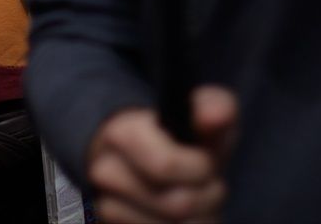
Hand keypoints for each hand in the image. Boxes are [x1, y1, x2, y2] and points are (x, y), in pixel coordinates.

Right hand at [87, 88, 238, 223]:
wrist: (143, 160)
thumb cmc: (178, 138)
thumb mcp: (199, 115)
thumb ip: (214, 108)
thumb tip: (214, 116)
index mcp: (122, 134)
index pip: (166, 165)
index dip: (201, 169)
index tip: (209, 163)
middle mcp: (105, 172)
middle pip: (177, 206)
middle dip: (209, 199)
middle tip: (211, 186)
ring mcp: (106, 206)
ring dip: (199, 220)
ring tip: (200, 203)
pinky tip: (185, 219)